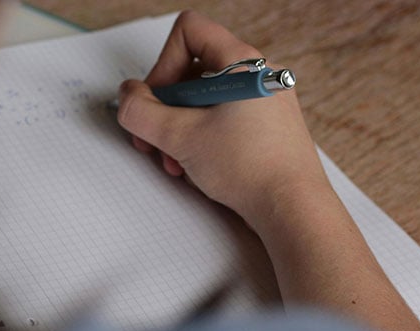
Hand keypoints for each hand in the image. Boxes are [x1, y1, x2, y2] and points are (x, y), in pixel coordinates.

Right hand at [117, 10, 330, 226]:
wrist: (293, 209)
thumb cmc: (253, 169)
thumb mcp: (180, 137)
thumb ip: (141, 112)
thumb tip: (127, 97)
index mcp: (242, 64)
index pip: (189, 32)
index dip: (163, 63)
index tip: (159, 99)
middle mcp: (256, 75)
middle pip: (191, 70)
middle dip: (165, 107)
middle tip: (154, 137)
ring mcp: (261, 100)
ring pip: (203, 100)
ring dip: (178, 129)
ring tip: (175, 160)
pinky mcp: (262, 125)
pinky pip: (219, 118)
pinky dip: (199, 138)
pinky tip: (194, 167)